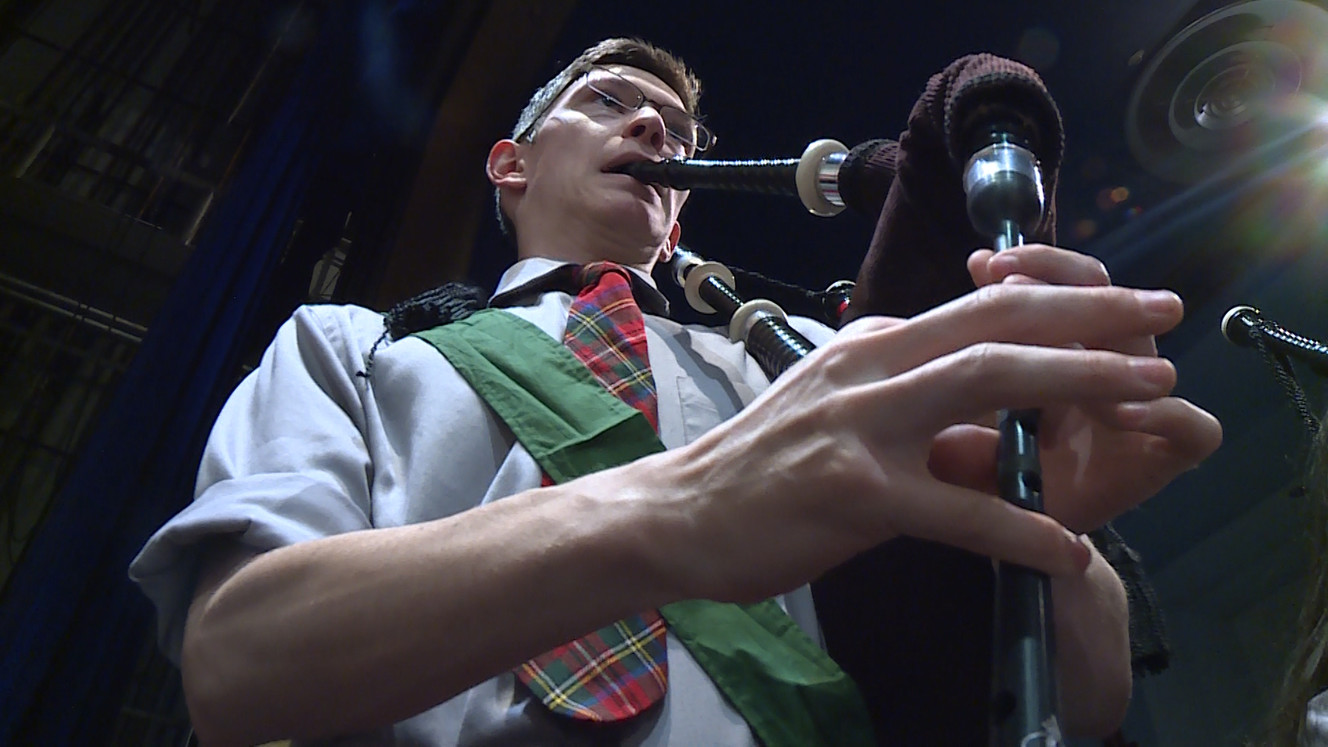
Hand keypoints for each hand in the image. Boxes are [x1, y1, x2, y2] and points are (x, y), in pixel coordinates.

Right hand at [644, 279, 1197, 603]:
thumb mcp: (837, 408)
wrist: (678, 513)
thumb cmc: (760, 468)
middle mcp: (868, 365)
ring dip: (1079, 378)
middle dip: (1091, 310)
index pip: (979, 308)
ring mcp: (858, 424)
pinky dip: (1019, 529)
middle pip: (996, 319)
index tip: (1120, 305)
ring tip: (1150, 387)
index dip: (1059, 300)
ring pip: (985, 382)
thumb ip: (905, 395)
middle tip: (1164, 310)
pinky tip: (1066, 549)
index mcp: (871, 345)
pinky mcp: (850, 492)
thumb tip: (977, 405)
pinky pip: (956, 509)